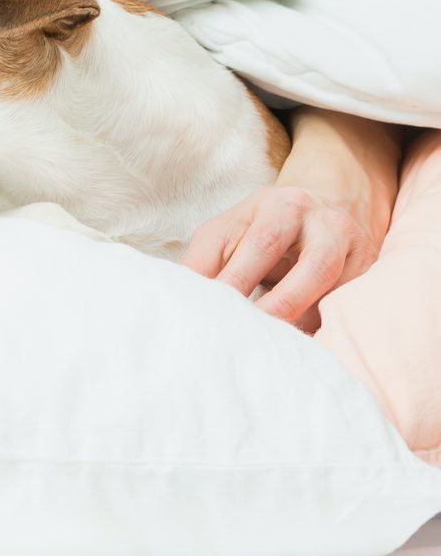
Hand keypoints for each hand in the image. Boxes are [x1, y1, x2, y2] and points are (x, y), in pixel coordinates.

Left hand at [180, 185, 380, 332]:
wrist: (327, 205)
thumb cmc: (262, 226)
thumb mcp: (230, 229)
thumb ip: (205, 259)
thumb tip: (183, 297)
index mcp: (282, 206)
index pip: (261, 243)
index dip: (239, 278)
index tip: (216, 308)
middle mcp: (325, 223)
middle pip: (311, 268)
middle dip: (279, 305)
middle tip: (248, 335)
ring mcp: (355, 249)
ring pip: (338, 292)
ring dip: (306, 321)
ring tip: (275, 348)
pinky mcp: (372, 273)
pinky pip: (352, 307)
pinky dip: (327, 330)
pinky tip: (303, 350)